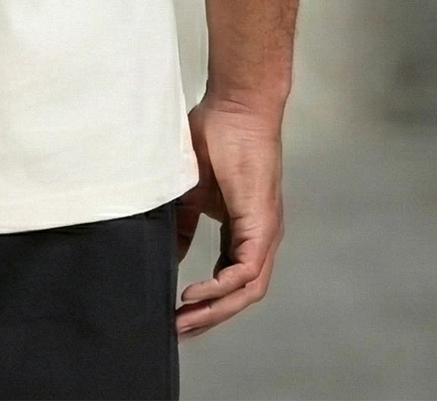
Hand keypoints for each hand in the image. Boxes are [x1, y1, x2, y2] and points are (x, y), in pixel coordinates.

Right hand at [173, 94, 284, 338]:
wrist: (236, 106)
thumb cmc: (215, 135)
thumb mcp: (190, 189)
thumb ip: (183, 223)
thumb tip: (171, 254)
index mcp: (245, 229)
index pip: (229, 279)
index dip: (207, 301)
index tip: (176, 313)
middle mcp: (260, 237)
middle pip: (240, 294)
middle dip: (209, 317)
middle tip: (178, 331)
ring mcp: (265, 233)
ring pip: (247, 290)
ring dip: (215, 310)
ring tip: (183, 321)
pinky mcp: (263, 224)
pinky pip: (245, 272)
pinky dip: (220, 288)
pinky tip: (193, 293)